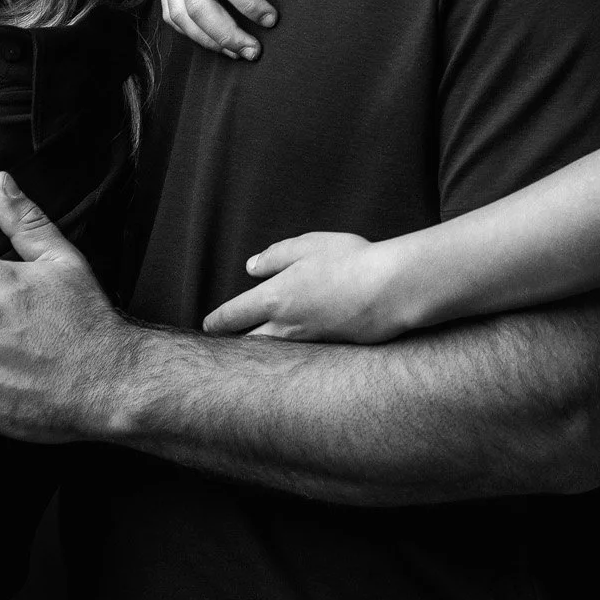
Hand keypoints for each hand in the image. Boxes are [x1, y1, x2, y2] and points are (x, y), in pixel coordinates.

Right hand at [149, 0, 297, 59]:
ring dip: (209, 40)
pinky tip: (214, 39)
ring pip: (181, 15)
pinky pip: (170, 11)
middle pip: (199, 6)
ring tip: (238, 53)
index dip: (251, 4)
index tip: (273, 18)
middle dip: (228, 35)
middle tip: (256, 51)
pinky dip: (190, 32)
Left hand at [202, 232, 413, 343]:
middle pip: (250, 342)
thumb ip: (276, 256)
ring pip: (276, 351)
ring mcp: (310, 341)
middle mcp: (288, 326)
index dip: (217, 321)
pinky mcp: (332, 349)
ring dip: (262, 351)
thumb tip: (252, 267)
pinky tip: (294, 351)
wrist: (391, 292)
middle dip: (235, 345)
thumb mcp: (308, 245)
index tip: (207, 326)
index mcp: (275, 298)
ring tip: (253, 350)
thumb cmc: (350, 261)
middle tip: (223, 347)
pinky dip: (290, 354)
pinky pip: (302, 354)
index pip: (234, 315)